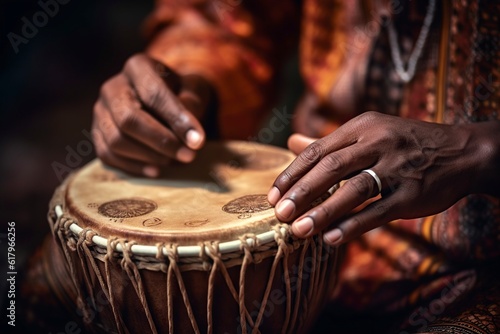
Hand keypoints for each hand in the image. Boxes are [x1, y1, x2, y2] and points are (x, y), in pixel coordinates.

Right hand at [92, 53, 214, 176]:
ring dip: (149, 156)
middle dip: (161, 142)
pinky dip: (133, 167)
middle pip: (129, 119)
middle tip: (188, 156)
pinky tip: (156, 170)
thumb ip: (193, 107)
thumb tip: (191, 137)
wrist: (165, 100)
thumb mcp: (194, 91)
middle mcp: (112, 87)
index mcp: (138, 67)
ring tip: (174, 161)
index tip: (198, 141)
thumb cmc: (182, 93)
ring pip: (116, 141)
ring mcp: (100, 111)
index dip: (176, 119)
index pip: (154, 94)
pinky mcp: (97, 133)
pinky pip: (108, 155)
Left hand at [268, 112, 487, 244]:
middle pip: (331, 167)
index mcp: (362, 127)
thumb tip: (291, 142)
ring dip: (324, 211)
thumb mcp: (368, 132)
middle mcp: (378, 143)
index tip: (273, 195)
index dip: (292, 174)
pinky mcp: (412, 193)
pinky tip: (332, 238)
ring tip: (299, 230)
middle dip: (302, 193)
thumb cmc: (404, 143)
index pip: (317, 151)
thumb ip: (329, 142)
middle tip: (280, 214)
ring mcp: (397, 168)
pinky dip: (353, 225)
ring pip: (354, 189)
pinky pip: (379, 211)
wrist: (461, 152)